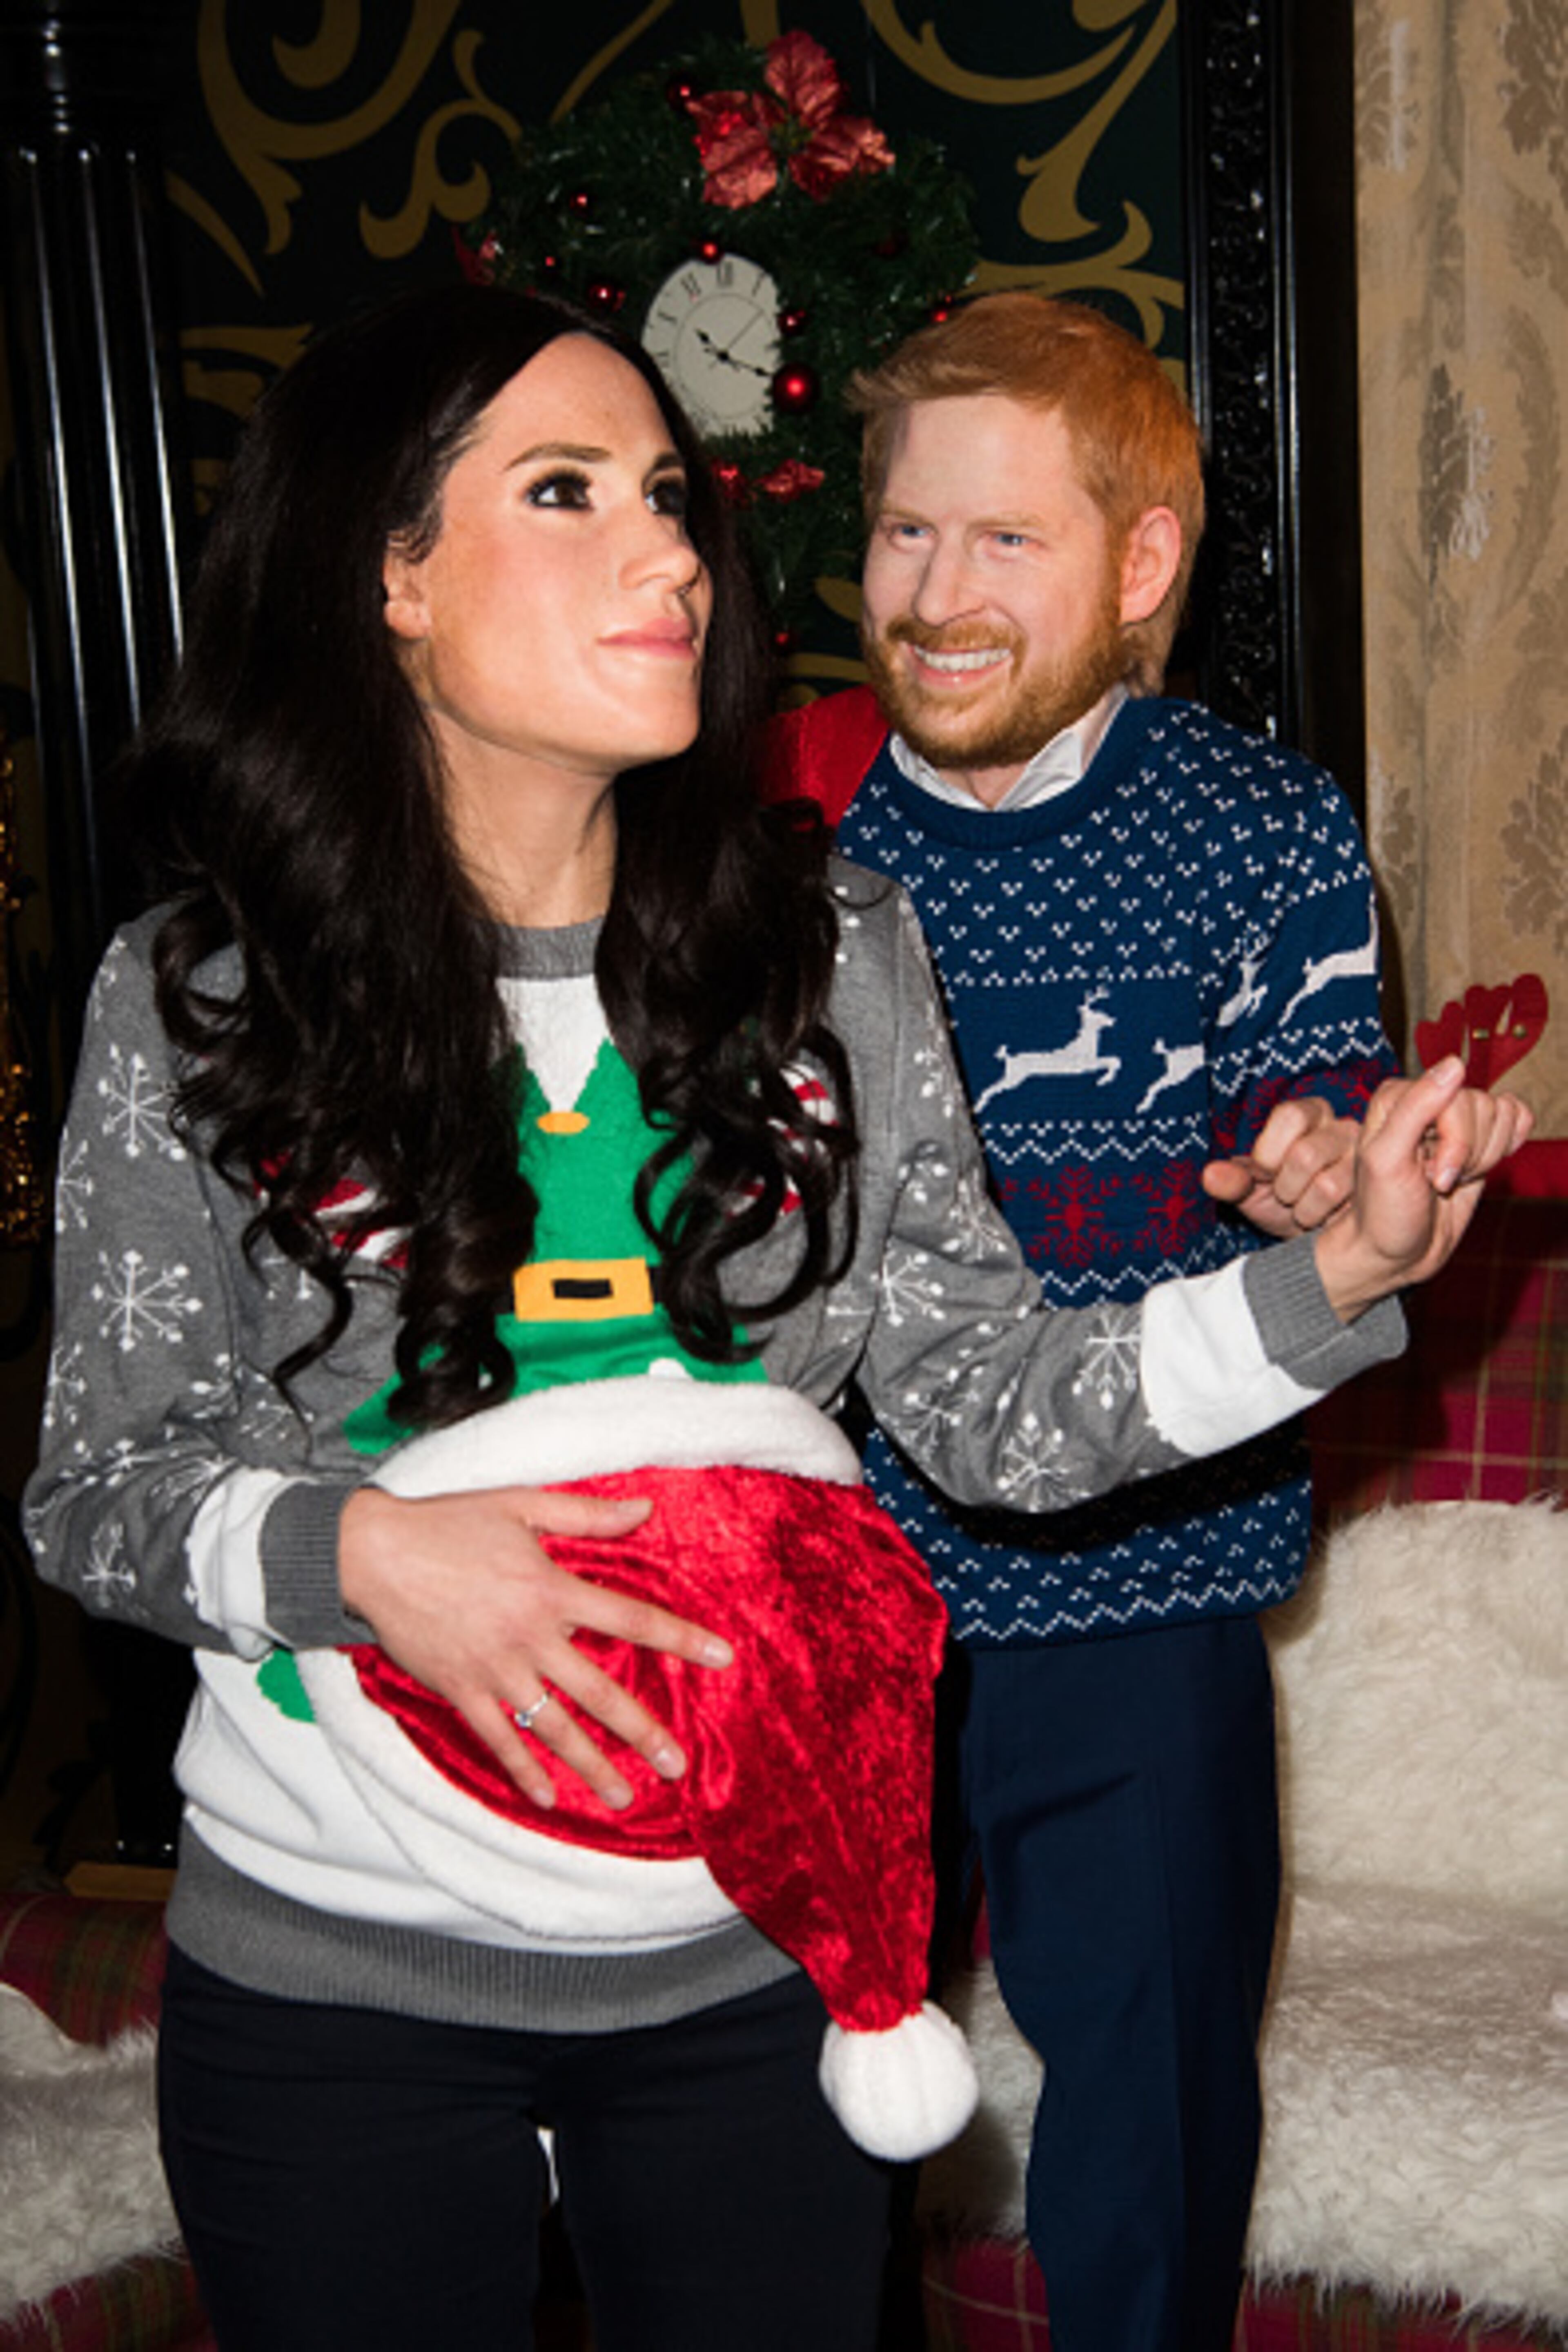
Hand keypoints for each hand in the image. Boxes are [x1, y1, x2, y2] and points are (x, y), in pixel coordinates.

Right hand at [338, 1483, 731, 1811]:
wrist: (371, 1554)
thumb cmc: (447, 1524)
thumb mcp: (521, 1504)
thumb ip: (586, 1513)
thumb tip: (645, 1510)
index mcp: (551, 1588)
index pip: (631, 1618)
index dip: (680, 1639)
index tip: (722, 1658)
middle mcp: (530, 1636)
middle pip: (600, 1692)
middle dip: (642, 1732)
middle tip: (678, 1765)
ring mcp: (495, 1669)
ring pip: (554, 1727)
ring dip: (591, 1766)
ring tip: (624, 1798)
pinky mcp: (461, 1689)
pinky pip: (499, 1739)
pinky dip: (524, 1771)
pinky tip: (549, 1798)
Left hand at [1202, 1096, 1358, 1235]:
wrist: (1313, 1238)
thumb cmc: (1281, 1203)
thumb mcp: (1250, 1192)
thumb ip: (1231, 1182)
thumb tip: (1210, 1175)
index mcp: (1309, 1115)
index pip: (1291, 1116)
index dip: (1270, 1153)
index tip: (1265, 1173)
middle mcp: (1341, 1128)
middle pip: (1306, 1154)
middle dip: (1286, 1186)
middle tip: (1286, 1195)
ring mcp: (1363, 1157)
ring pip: (1325, 1185)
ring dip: (1302, 1206)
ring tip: (1303, 1207)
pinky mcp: (1374, 1186)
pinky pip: (1339, 1204)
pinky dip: (1316, 1215)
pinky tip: (1321, 1216)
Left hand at [1313, 1058, 1533, 1317]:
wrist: (1395, 1251)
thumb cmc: (1382, 1211)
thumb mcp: (1387, 1160)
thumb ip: (1416, 1108)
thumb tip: (1454, 1064)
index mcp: (1398, 1098)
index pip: (1454, 1095)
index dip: (1455, 1140)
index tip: (1434, 1176)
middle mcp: (1427, 1102)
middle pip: (1481, 1105)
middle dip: (1468, 1153)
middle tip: (1439, 1182)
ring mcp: (1455, 1121)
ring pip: (1500, 1113)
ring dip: (1483, 1157)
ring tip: (1449, 1179)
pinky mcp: (1478, 1139)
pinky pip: (1515, 1118)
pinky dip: (1506, 1145)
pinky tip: (1480, 1167)